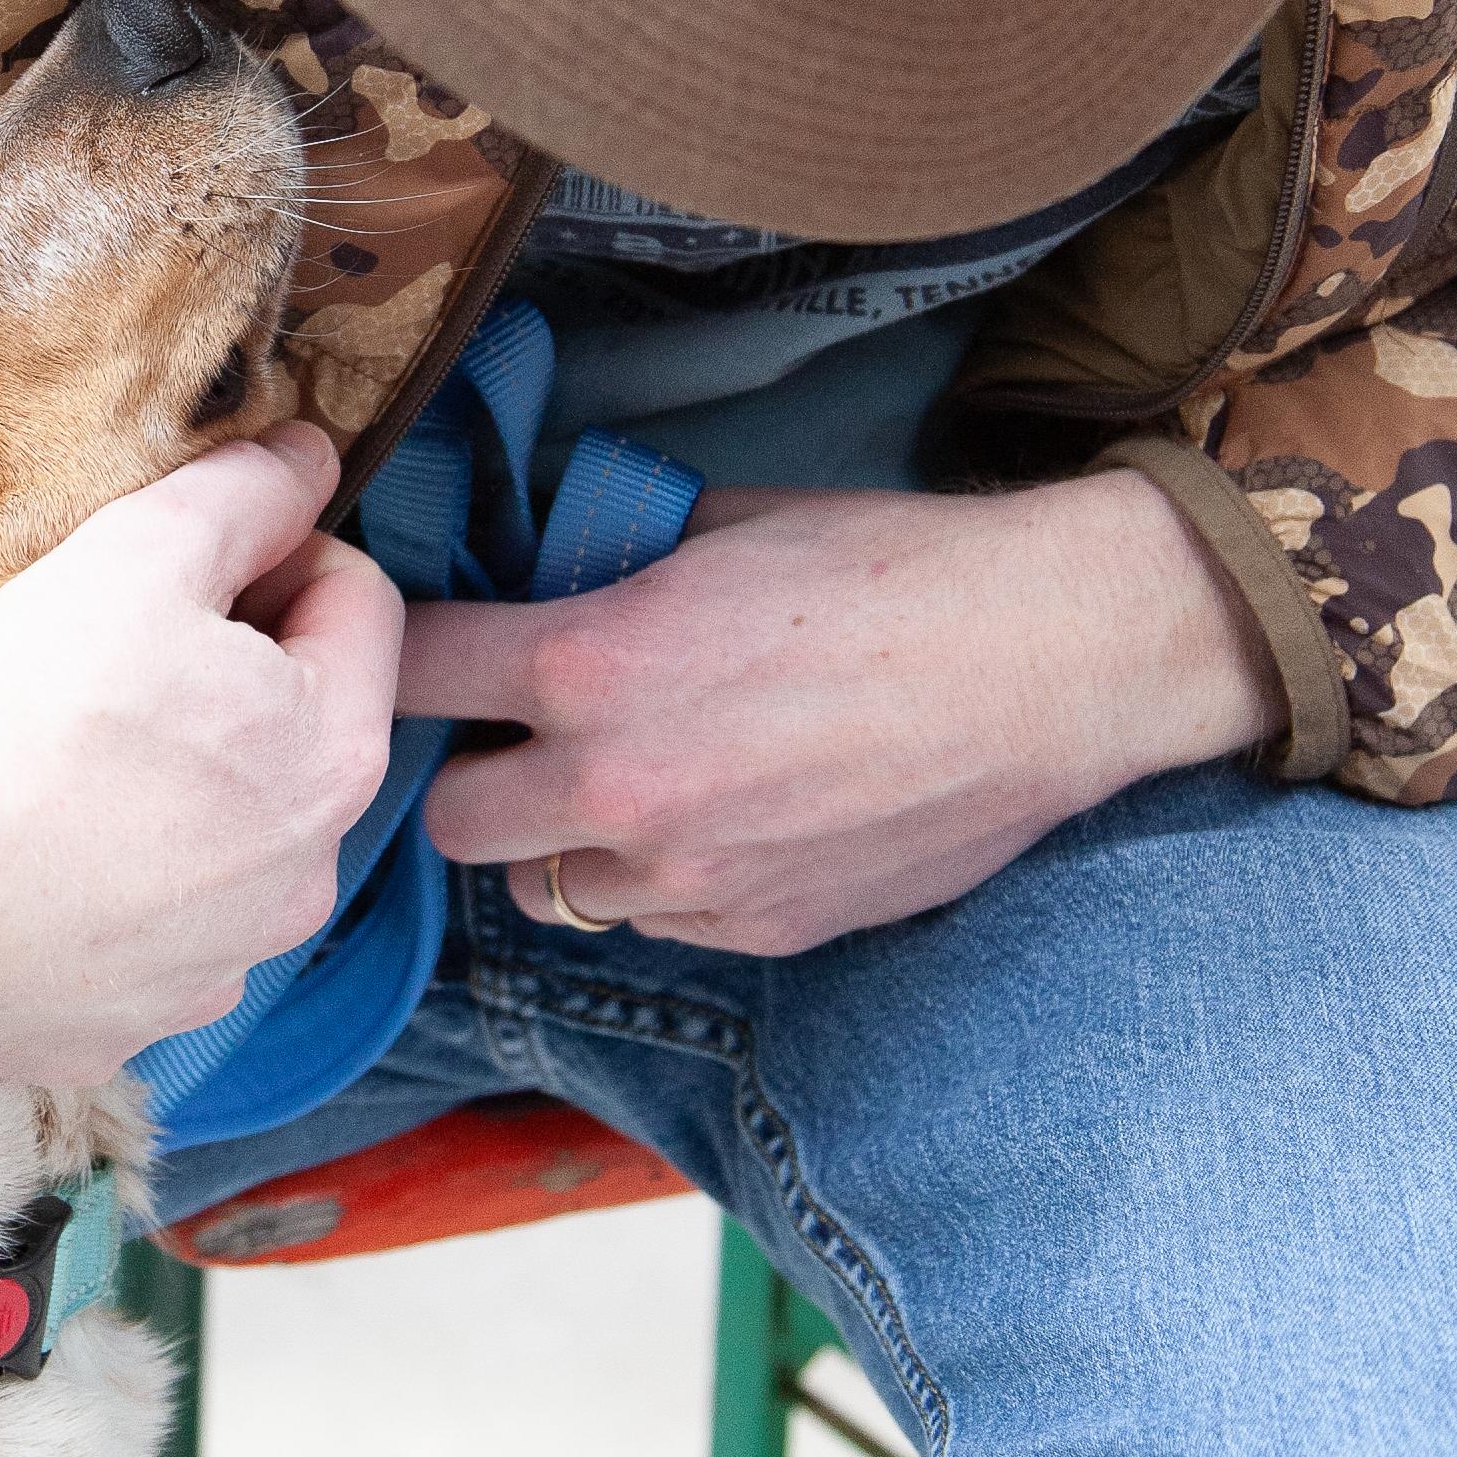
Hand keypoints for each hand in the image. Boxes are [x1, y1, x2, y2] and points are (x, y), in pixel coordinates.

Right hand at [0, 425, 403, 1083]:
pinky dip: (95, 901)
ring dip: (168, 801)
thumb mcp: (143, 550)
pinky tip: (19, 861)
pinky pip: (129, 945)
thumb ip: (247, 492)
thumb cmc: (24, 707)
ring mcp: (208, 974)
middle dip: (226, 687)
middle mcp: (299, 887)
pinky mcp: (114, 1034)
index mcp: (334, 759)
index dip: (280, 552)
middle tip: (111, 655)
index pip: (359, 606)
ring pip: (216, 853)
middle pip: (293, 740)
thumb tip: (310, 457)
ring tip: (56, 764)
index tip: (193, 556)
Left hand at [402, 472, 1284, 956]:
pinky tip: (722, 823)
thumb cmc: (893, 570)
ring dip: (565, 841)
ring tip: (629, 784)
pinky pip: (652, 920)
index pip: (414, 670)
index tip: (428, 643)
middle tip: (525, 734)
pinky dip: (660, 883)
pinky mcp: (753, 930)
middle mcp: (615, 786)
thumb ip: (612, 562)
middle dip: (474, 771)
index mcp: (590, 665)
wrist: (1049, 663)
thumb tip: (546, 564)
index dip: (408, 651)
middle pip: (448, 815)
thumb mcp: (724, 526)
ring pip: (545, 888)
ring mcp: (684, 877)